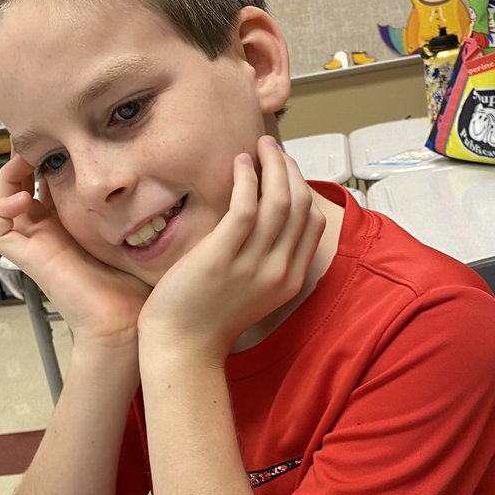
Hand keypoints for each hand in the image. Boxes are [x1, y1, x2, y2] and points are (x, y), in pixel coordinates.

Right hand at [0, 154, 149, 347]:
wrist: (125, 324)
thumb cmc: (137, 285)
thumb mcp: (138, 228)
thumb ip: (136, 201)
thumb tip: (150, 169)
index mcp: (74, 222)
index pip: (50, 178)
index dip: (52, 154)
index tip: (64, 133)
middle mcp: (51, 230)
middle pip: (22, 183)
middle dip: (27, 156)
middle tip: (39, 136)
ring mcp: (36, 244)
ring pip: (3, 200)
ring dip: (7, 176)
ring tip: (24, 157)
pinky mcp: (28, 259)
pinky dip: (1, 208)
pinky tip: (23, 197)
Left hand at [137, 136, 325, 361]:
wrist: (182, 347)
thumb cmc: (207, 318)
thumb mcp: (251, 292)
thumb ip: (264, 261)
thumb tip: (262, 221)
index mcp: (289, 280)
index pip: (312, 222)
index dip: (302, 188)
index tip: (285, 170)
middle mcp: (278, 271)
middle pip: (300, 206)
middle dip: (290, 169)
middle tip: (272, 148)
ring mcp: (252, 265)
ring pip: (279, 202)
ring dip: (273, 166)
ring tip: (258, 146)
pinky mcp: (222, 257)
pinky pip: (246, 207)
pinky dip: (247, 179)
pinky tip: (239, 164)